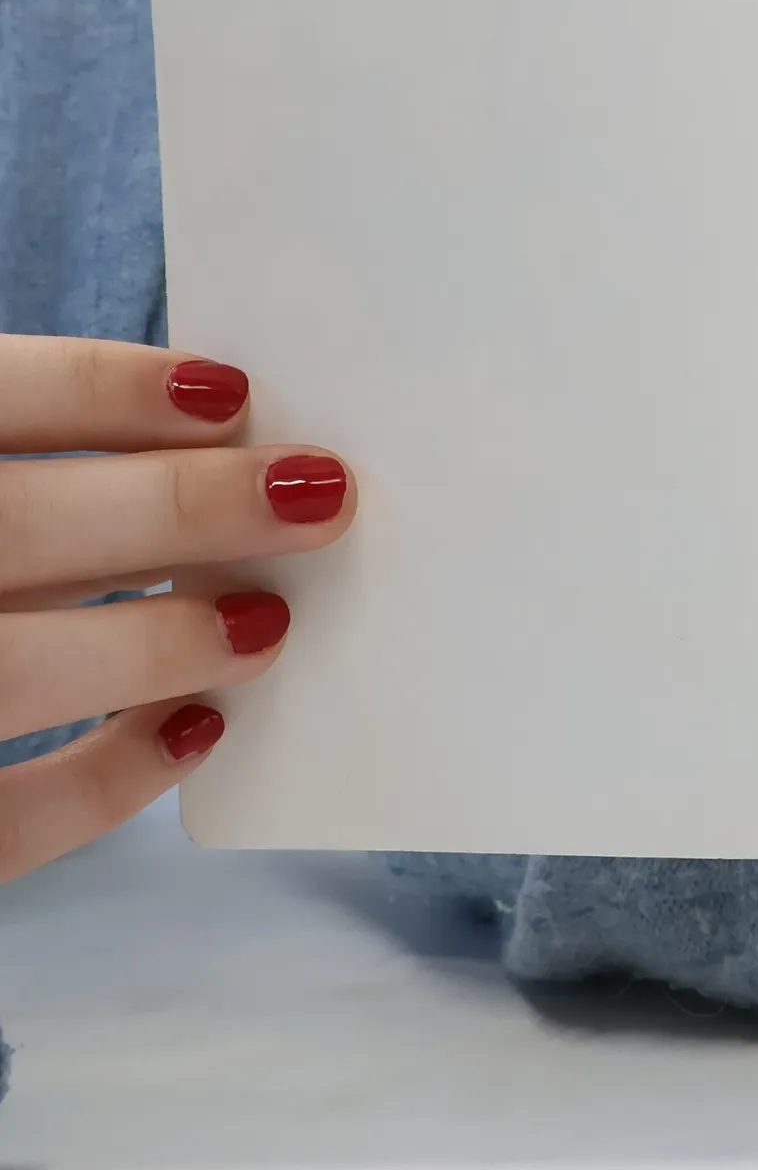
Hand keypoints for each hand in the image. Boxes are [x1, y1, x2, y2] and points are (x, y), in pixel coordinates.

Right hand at [0, 336, 352, 879]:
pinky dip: (106, 784)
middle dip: (179, 507)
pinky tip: (194, 732)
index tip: (231, 391)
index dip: (105, 386)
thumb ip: (29, 471)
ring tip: (266, 622)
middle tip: (315, 494)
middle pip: (13, 528)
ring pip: (7, 671)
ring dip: (156, 643)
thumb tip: (220, 448)